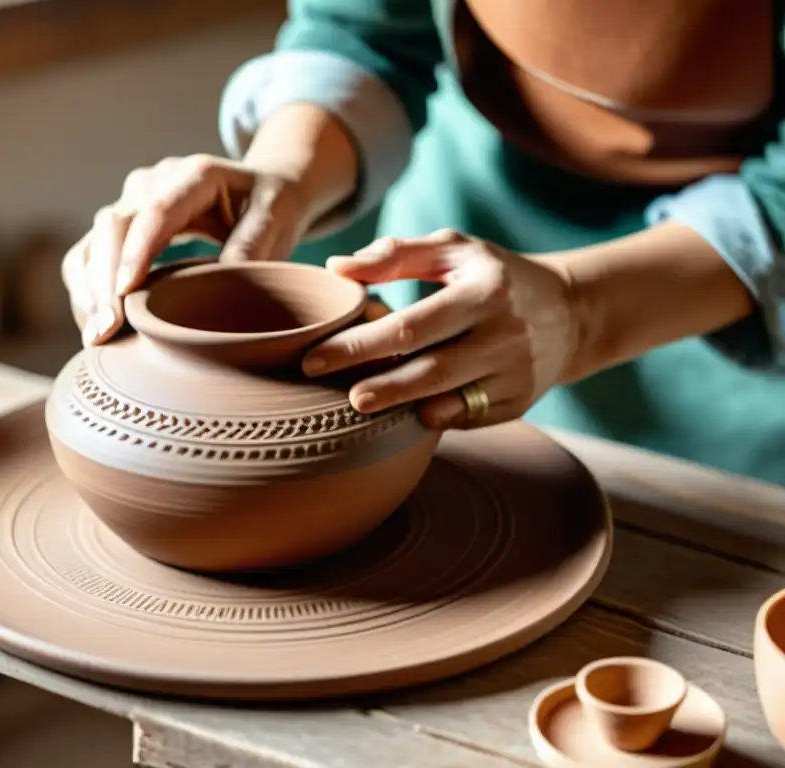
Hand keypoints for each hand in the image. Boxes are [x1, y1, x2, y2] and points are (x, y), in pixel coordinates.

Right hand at [61, 154, 309, 346]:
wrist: (258, 193)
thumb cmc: (269, 208)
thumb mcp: (276, 219)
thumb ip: (254, 243)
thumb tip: (225, 277)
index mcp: (195, 175)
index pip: (155, 212)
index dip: (135, 252)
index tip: (124, 292)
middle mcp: (154, 184)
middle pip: (112, 225)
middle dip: (102, 279)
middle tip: (106, 329)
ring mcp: (132, 203)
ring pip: (92, 241)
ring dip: (88, 288)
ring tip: (96, 335)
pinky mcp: (122, 228)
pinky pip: (89, 256)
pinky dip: (86, 290)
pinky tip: (94, 325)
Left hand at [300, 229, 581, 429]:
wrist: (570, 312)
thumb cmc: (494, 276)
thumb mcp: (454, 251)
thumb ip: (396, 255)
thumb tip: (336, 269)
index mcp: (484, 292)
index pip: (412, 325)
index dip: (361, 345)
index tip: (316, 358)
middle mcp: (504, 337)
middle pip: (431, 372)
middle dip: (381, 388)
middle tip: (341, 396)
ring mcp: (515, 376)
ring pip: (450, 402)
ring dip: (404, 408)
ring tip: (360, 408)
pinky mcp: (519, 404)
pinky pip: (467, 418)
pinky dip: (435, 418)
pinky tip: (405, 414)